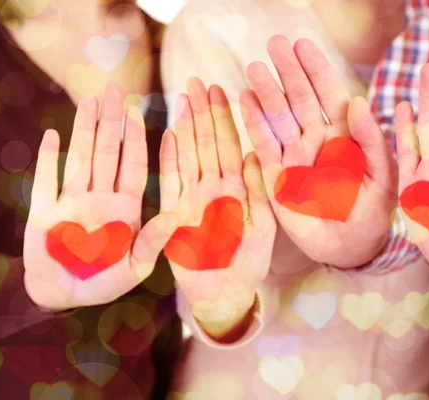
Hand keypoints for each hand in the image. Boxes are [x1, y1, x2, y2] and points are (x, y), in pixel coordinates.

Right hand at [24, 85, 174, 309]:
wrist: (65, 299)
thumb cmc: (105, 284)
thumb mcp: (136, 266)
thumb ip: (154, 240)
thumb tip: (179, 213)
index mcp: (125, 209)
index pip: (134, 166)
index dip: (136, 140)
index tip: (139, 112)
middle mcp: (100, 200)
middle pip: (107, 154)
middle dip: (110, 123)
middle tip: (113, 90)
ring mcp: (71, 202)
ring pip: (79, 159)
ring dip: (83, 130)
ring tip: (88, 101)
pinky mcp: (44, 212)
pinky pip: (46, 180)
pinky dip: (47, 159)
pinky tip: (52, 134)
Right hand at [160, 79, 275, 337]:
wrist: (224, 294)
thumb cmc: (248, 263)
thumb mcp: (263, 226)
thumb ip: (257, 191)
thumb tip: (251, 154)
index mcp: (237, 189)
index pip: (230, 145)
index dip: (226, 117)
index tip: (222, 88)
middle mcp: (214, 188)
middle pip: (208, 142)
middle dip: (203, 112)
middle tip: (198, 80)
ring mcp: (193, 199)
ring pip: (189, 155)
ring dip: (186, 127)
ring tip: (183, 98)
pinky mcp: (174, 214)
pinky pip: (171, 182)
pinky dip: (168, 159)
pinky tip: (166, 134)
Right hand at [240, 35, 397, 267]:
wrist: (352, 248)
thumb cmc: (374, 212)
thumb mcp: (383, 177)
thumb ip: (372, 141)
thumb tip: (358, 102)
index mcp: (345, 136)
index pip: (329, 94)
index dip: (316, 69)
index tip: (302, 44)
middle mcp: (317, 140)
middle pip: (300, 98)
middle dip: (288, 72)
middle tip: (273, 43)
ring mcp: (296, 156)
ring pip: (279, 117)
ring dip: (267, 92)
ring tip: (255, 68)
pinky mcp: (278, 176)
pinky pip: (264, 145)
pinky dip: (254, 124)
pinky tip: (245, 101)